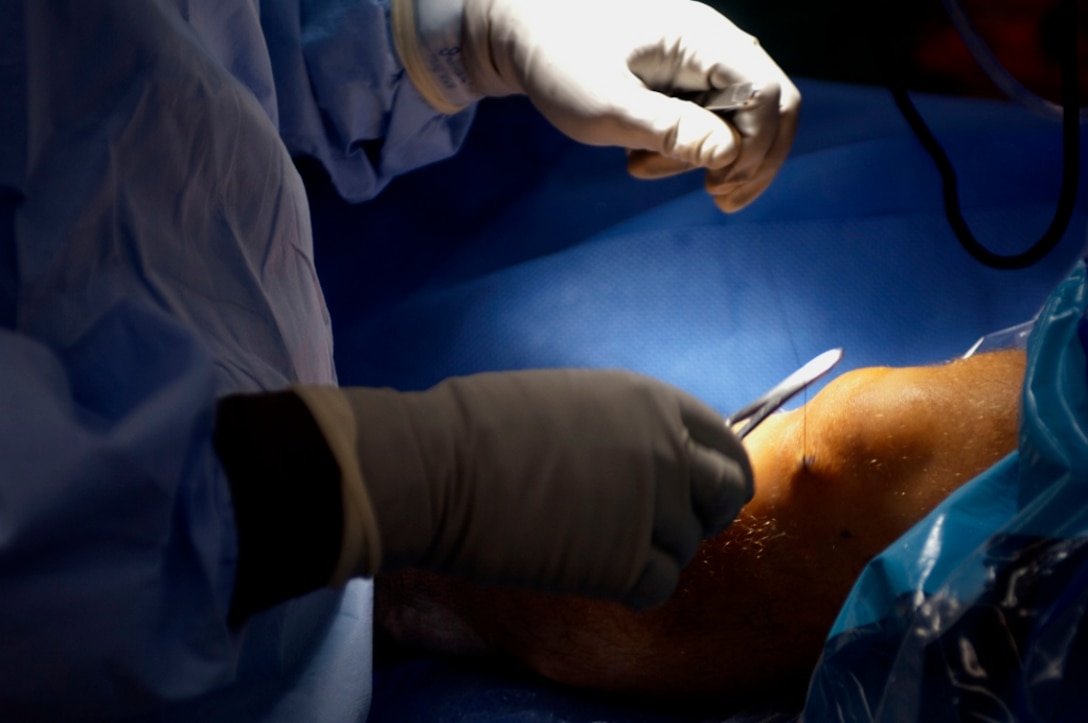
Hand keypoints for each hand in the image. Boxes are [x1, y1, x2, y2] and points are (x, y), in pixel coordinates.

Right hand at [296, 370, 752, 608]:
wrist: (439, 468)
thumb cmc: (483, 427)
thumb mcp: (573, 401)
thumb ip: (627, 427)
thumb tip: (651, 459)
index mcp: (655, 403)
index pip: (726, 442)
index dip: (714, 470)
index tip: (697, 490)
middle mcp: (669, 452)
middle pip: (727, 495)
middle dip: (702, 512)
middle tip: (658, 524)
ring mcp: (653, 509)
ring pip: (687, 546)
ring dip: (652, 550)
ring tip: (596, 540)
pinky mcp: (625, 563)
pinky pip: (658, 586)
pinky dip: (633, 586)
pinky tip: (592, 568)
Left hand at [391, 0, 800, 210]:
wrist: (522, 34)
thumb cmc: (558, 60)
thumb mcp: (607, 104)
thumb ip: (669, 130)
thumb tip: (728, 155)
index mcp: (700, 39)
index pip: (767, 93)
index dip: (756, 146)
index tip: (715, 183)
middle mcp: (712, 46)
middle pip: (773, 107)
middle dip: (752, 161)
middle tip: (718, 200)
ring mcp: (700, 64)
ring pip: (742, 122)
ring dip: (709, 160)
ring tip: (642, 168)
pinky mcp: (684, 83)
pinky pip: (711, 122)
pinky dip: (689, 151)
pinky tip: (642, 159)